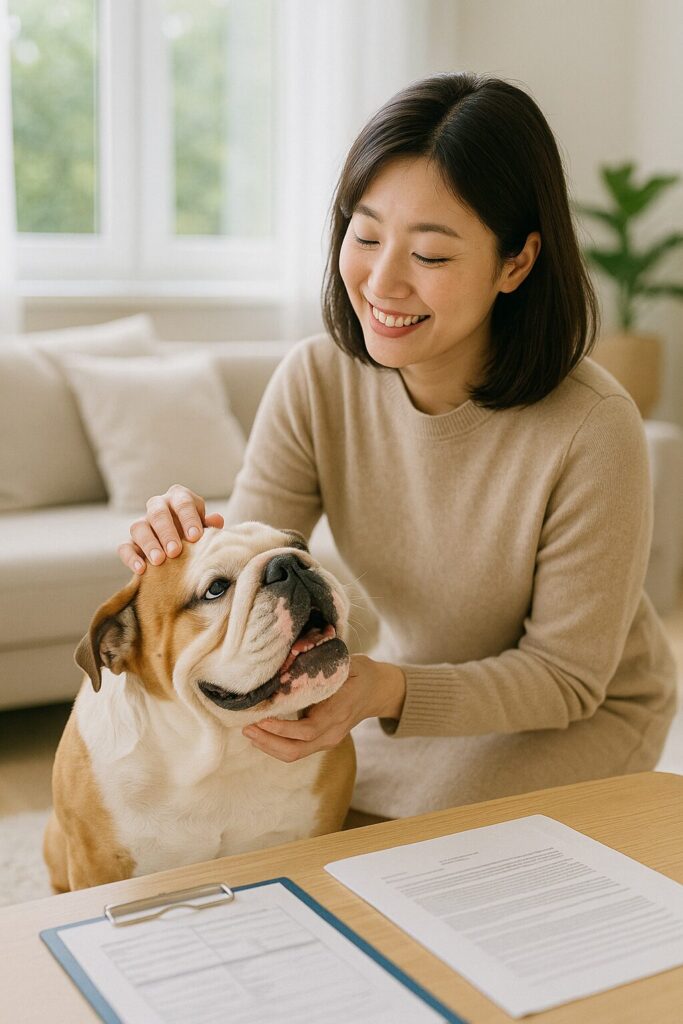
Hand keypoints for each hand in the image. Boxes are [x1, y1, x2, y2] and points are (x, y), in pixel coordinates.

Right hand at [117, 484, 224, 573]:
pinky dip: (131, 558)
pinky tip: (141, 569)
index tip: (195, 537)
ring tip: (159, 561)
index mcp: (179, 498)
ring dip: (149, 544)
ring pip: (138, 527)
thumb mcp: (205, 528)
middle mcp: (158, 506)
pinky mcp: (130, 542)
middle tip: (175, 551)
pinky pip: (124, 547)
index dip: (189, 518)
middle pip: (157, 513)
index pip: (183, 502)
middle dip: (166, 532)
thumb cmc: (196, 534)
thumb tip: (217, 520)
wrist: (182, 548)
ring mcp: (142, 524)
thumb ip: (209, 525)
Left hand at [242, 654, 405, 762]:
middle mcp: (333, 732)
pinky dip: (276, 744)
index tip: (261, 719)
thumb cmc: (358, 672)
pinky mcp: (322, 741)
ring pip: (294, 754)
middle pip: (296, 750)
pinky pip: (296, 749)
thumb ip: (322, 664)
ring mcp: (328, 740)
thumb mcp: (346, 663)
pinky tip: (261, 733)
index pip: (307, 730)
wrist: (377, 691)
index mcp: (339, 712)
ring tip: (249, 731)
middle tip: (246, 728)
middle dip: (268, 742)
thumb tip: (294, 653)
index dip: (282, 728)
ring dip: (269, 746)